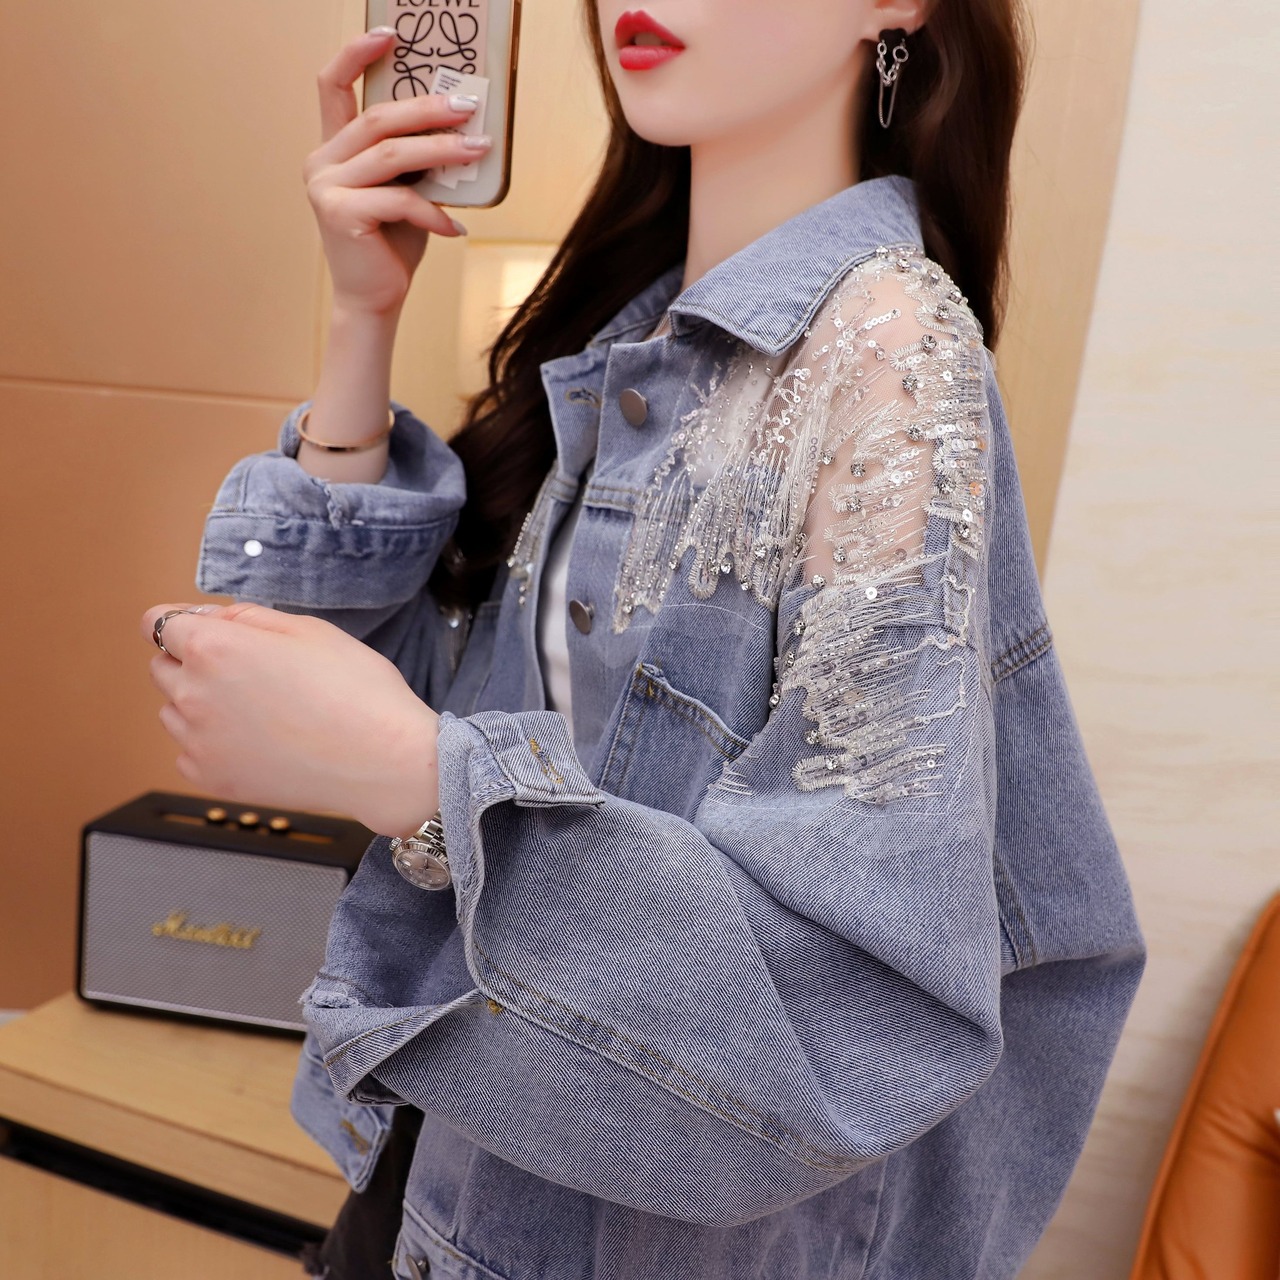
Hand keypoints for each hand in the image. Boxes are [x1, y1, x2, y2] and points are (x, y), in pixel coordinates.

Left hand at [140, 602, 439, 837]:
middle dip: (193, 660)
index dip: (183, 620)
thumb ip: (251, 617)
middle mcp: (194, 694)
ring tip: (259, 710)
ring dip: (200, 703)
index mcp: (214, 648)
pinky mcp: (210, 778)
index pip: (158, 623)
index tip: (206, 627)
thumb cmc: (357, 692)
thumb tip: (217, 619)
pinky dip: (213, 744)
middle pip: (162, 666)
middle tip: (249, 671)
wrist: (382, 762)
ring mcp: (198, 742)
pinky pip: (190, 751)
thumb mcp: (311, 630)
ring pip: (174, 711)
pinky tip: (259, 741)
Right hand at [304, 29, 493, 315]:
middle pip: (379, 118)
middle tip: (468, 106)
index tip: (391, 34)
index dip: (357, 53)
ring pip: (392, 154)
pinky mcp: (339, 213)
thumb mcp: (405, 191)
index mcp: (334, 148)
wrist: (373, 299)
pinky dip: (432, 212)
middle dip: (428, 109)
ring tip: (477, 151)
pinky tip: (455, 228)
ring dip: (441, 151)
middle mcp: (322, 161)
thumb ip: (416, 160)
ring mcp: (326, 186)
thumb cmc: (392, 244)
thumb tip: (462, 126)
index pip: (333, 86)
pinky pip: (398, 199)